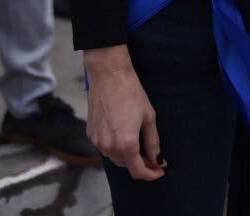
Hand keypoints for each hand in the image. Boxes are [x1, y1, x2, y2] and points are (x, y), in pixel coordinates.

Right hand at [84, 45, 164, 180]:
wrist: (109, 75)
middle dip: (140, 164)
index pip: (138, 171)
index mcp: (126, 144)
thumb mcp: (149, 117)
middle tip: (152, 156)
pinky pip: (104, 147)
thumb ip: (153, 142)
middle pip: (125, 166)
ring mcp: (97, 141)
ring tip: (138, 145)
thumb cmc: (131, 92)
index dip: (151, 174)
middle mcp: (109, 146)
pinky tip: (122, 135)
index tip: (159, 170)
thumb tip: (157, 160)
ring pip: (114, 158)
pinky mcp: (90, 133)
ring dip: (126, 156)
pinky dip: (115, 147)